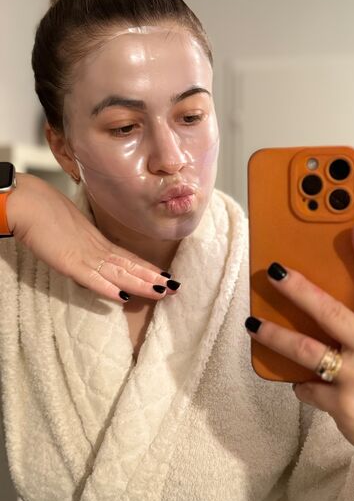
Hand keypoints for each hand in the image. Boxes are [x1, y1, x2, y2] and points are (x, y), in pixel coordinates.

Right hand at [6, 173, 177, 302]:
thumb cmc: (46, 213)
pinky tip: (123, 297)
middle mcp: (96, 249)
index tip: (166, 275)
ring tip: (162, 292)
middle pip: (130, 265)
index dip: (147, 268)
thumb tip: (89, 256)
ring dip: (140, 284)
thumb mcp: (71, 232)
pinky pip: (92, 278)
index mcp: (97, 242)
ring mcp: (85, 256)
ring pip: (118, 272)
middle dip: (153, 278)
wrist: (29, 202)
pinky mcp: (69, 262)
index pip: (128, 258)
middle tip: (176, 287)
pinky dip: (107, 288)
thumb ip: (83, 245)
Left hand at [245, 223, 353, 470]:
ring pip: (307, 350)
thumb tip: (319, 303)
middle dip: (299, 290)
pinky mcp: (345, 406)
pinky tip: (297, 381)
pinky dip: (298, 383)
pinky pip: (307, 388)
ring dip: (275, 336)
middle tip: (274, 271)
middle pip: (332, 312)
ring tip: (252, 324)